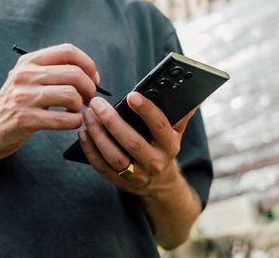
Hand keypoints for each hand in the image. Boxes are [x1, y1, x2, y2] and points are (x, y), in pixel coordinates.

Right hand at [0, 43, 98, 161]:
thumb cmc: (15, 106)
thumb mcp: (27, 80)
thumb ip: (53, 72)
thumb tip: (90, 73)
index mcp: (28, 62)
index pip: (68, 51)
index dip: (88, 64)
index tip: (93, 79)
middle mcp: (24, 75)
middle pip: (74, 73)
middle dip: (89, 88)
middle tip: (89, 99)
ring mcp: (23, 97)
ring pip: (70, 95)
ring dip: (81, 106)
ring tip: (76, 111)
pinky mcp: (24, 119)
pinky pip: (63, 119)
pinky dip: (75, 122)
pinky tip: (72, 122)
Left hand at [78, 92, 197, 196]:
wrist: (159, 184)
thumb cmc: (163, 147)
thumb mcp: (176, 132)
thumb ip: (181, 113)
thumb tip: (195, 93)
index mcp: (170, 146)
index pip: (160, 127)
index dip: (147, 111)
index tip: (132, 95)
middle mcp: (154, 162)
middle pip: (132, 142)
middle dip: (112, 121)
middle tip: (97, 103)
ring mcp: (136, 175)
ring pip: (114, 156)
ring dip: (98, 135)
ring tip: (87, 115)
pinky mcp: (119, 182)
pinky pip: (102, 167)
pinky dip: (90, 150)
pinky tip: (83, 133)